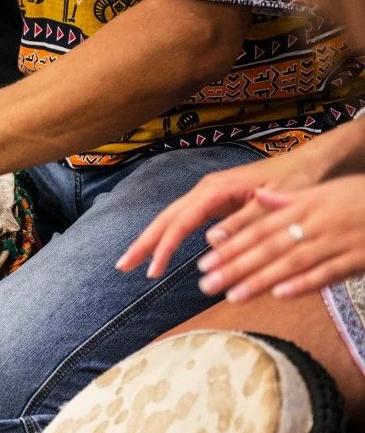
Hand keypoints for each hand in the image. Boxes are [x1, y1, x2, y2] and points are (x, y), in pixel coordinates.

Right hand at [116, 147, 327, 277]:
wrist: (310, 162)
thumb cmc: (298, 180)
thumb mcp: (276, 202)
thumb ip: (245, 221)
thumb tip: (210, 240)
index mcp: (217, 189)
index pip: (181, 221)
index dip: (164, 247)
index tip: (152, 271)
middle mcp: (206, 189)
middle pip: (166, 217)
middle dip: (143, 242)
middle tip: (121, 266)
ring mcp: (208, 194)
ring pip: (171, 218)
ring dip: (151, 239)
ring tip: (132, 262)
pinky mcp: (214, 200)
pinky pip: (184, 219)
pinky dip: (168, 235)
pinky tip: (160, 250)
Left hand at [192, 176, 364, 301]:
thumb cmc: (362, 198)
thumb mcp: (326, 190)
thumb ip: (290, 199)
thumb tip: (258, 198)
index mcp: (305, 206)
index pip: (260, 228)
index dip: (231, 245)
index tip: (204, 261)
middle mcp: (316, 223)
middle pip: (269, 247)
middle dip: (235, 266)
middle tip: (205, 284)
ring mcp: (337, 242)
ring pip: (292, 262)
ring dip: (261, 279)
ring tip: (232, 295)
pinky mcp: (358, 259)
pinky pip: (328, 273)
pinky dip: (304, 284)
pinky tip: (280, 295)